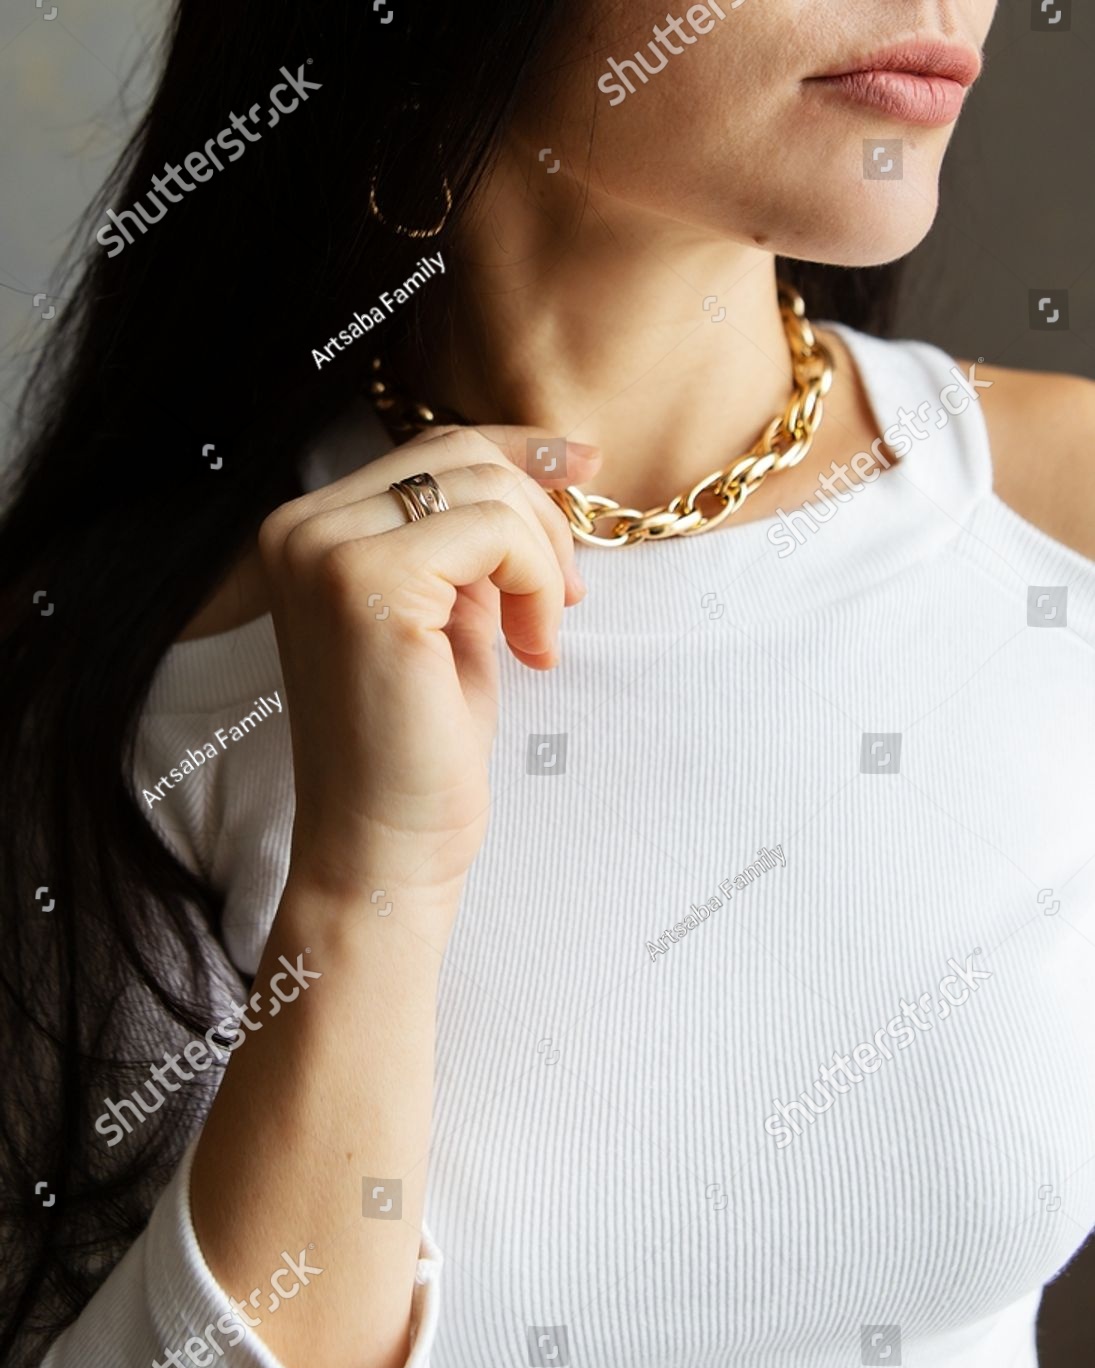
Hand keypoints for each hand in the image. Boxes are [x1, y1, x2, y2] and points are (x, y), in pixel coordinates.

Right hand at [258, 425, 599, 906]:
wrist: (381, 854)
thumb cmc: (416, 755)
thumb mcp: (447, 626)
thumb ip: (467, 552)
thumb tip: (537, 475)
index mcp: (307, 534)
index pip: (429, 451)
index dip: (517, 455)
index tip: (583, 468)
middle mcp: (300, 529)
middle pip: (459, 453)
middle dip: (538, 514)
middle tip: (565, 597)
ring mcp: (324, 551)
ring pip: (483, 485)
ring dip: (542, 557)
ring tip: (543, 635)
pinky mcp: (367, 582)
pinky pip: (494, 530)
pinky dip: (535, 581)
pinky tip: (533, 650)